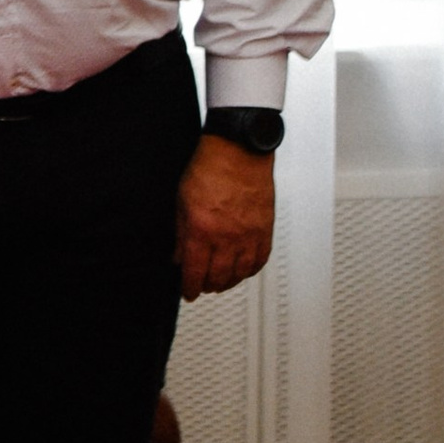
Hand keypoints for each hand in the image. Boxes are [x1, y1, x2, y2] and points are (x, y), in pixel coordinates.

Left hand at [175, 137, 274, 300]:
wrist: (238, 150)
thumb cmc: (209, 168)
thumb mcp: (182, 202)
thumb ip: (181, 234)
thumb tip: (178, 257)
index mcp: (202, 230)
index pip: (195, 272)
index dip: (190, 287)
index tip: (188, 292)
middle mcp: (227, 236)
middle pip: (219, 277)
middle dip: (208, 286)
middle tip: (203, 286)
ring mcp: (249, 234)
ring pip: (241, 273)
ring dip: (229, 282)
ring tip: (221, 282)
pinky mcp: (265, 228)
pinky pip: (260, 259)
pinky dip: (251, 270)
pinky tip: (243, 270)